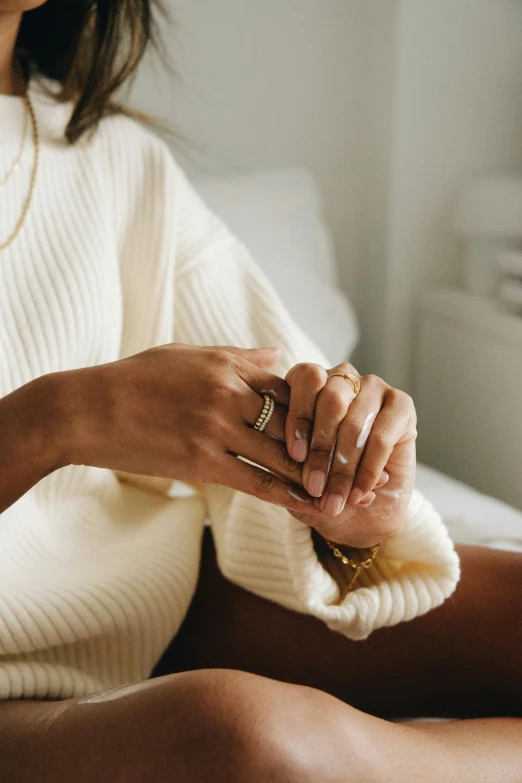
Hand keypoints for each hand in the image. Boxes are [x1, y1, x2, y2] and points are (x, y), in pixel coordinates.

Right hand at [57, 344, 320, 515]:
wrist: (87, 410)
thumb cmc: (135, 378)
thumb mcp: (187, 354)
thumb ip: (239, 356)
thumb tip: (279, 354)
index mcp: (227, 366)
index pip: (289, 388)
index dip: (319, 409)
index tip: (341, 424)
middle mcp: (228, 395)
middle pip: (294, 423)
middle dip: (329, 446)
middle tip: (359, 464)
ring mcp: (216, 430)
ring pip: (281, 455)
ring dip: (315, 476)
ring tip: (342, 491)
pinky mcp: (201, 462)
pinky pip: (254, 481)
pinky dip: (285, 494)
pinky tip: (306, 505)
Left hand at [284, 362, 416, 546]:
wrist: (364, 511)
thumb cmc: (322, 487)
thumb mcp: (295, 478)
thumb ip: (289, 462)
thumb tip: (292, 459)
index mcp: (309, 383)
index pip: (305, 378)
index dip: (299, 417)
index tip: (296, 456)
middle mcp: (342, 379)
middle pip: (331, 399)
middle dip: (321, 449)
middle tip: (315, 487)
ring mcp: (374, 389)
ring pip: (355, 422)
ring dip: (343, 468)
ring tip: (334, 501)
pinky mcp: (402, 406)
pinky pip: (382, 438)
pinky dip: (368, 471)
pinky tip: (359, 494)